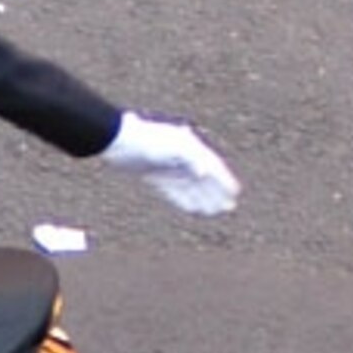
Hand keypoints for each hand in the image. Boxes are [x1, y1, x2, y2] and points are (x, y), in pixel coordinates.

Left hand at [102, 112, 239, 215]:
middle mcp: (182, 157)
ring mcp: (169, 167)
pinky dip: (185, 200)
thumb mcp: (171, 148)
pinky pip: (175, 191)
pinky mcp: (156, 176)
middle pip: (204, 179)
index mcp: (190, 147)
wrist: (118, 140)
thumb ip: (190, 159)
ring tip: (214, 212)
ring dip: (203, 199)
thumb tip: (204, 173)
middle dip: (217, 193)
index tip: (235, 192)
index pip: (212, 166)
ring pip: (191, 187)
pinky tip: (193, 210)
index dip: (224, 180)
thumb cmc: (146, 141)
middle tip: (229, 208)